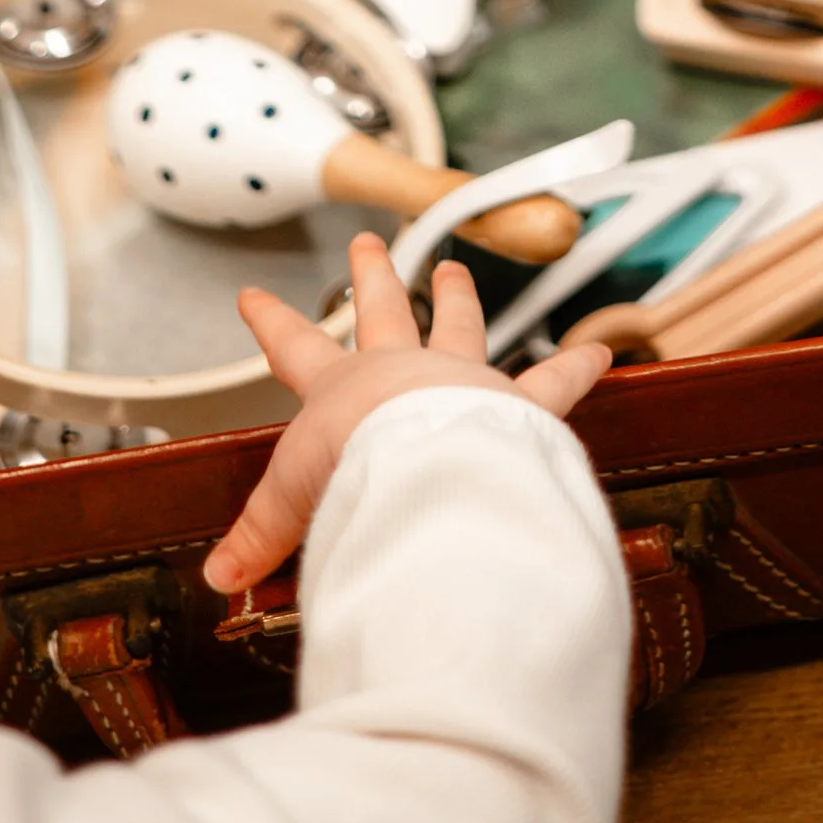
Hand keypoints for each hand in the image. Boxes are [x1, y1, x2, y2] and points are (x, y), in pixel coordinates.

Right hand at [203, 232, 610, 595]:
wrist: (419, 466)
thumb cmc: (352, 478)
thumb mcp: (289, 508)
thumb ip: (259, 540)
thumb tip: (218, 580)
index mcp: (340, 392)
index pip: (294, 348)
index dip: (271, 323)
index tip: (253, 293)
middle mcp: (400, 370)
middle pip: (382, 311)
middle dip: (372, 277)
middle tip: (368, 242)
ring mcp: (461, 379)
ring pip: (460, 325)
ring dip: (459, 297)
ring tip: (456, 268)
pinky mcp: (514, 405)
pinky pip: (553, 383)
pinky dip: (578, 368)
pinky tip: (604, 350)